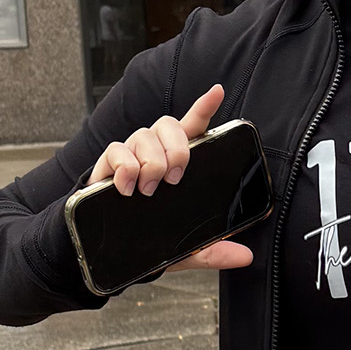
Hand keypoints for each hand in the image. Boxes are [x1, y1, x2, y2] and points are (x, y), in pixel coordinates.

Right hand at [87, 83, 253, 270]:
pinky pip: (118, 150)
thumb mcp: (184, 248)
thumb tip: (245, 257)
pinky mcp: (108, 162)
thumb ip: (213, 250)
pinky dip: (125, 168)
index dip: (204, 106)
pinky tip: (127, 187)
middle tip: (175, 178)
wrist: (105, 246)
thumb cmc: (148, 237)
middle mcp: (154, 150)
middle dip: (177, 149)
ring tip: (149, 189)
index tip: (217, 92)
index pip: (192, 127)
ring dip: (152, 162)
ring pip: (144, 136)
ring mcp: (131, 153)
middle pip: (169, 124)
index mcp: (177, 161)